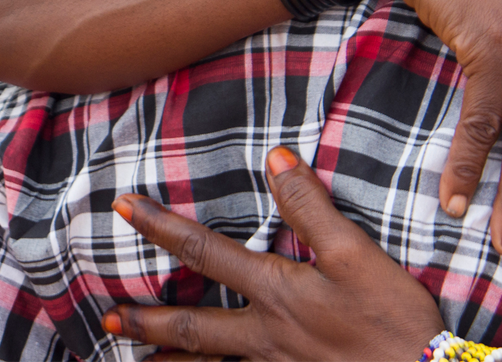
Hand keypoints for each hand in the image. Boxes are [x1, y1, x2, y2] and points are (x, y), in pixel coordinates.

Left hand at [102, 147, 443, 361]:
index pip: (205, 253)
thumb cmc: (393, 322)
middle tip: (108, 317)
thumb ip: (313, 208)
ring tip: (139, 359)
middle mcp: (267, 337)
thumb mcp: (357, 255)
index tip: (124, 207)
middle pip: (194, 327)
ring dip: (173, 360)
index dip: (162, 227)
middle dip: (148, 320)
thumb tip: (276, 160)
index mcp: (277, 294)